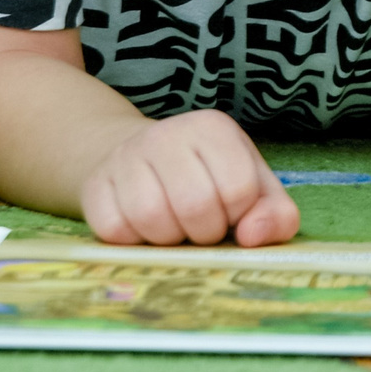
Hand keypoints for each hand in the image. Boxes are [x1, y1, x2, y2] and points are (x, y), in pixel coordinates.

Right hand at [77, 110, 300, 247]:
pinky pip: (115, 231)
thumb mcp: (252, 187)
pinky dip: (134, 242)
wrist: (138, 160)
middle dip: (204, 233)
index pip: (239, 188)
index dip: (238, 215)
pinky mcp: (95, 185)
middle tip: (200, 227)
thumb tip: (254, 237)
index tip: (229, 212)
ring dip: (168, 240)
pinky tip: (142, 228)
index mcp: (213, 129)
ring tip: (173, 227)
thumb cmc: (206, 179)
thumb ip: (275, 214)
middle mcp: (167, 134)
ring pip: (152, 220)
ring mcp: (126, 157)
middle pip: (196, 206)